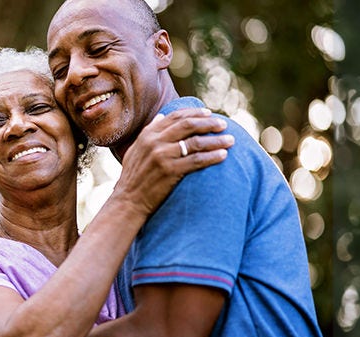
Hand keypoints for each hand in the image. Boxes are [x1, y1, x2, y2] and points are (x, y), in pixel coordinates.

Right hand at [114, 108, 231, 214]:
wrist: (128, 201)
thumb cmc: (133, 177)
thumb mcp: (136, 150)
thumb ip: (149, 132)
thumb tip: (161, 116)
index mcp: (148, 134)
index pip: (175, 116)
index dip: (194, 113)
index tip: (209, 113)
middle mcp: (155, 142)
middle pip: (188, 125)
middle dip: (209, 123)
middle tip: (224, 124)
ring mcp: (162, 156)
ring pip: (195, 142)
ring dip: (216, 140)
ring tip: (231, 140)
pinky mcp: (170, 171)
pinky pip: (196, 161)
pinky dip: (212, 157)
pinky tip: (223, 155)